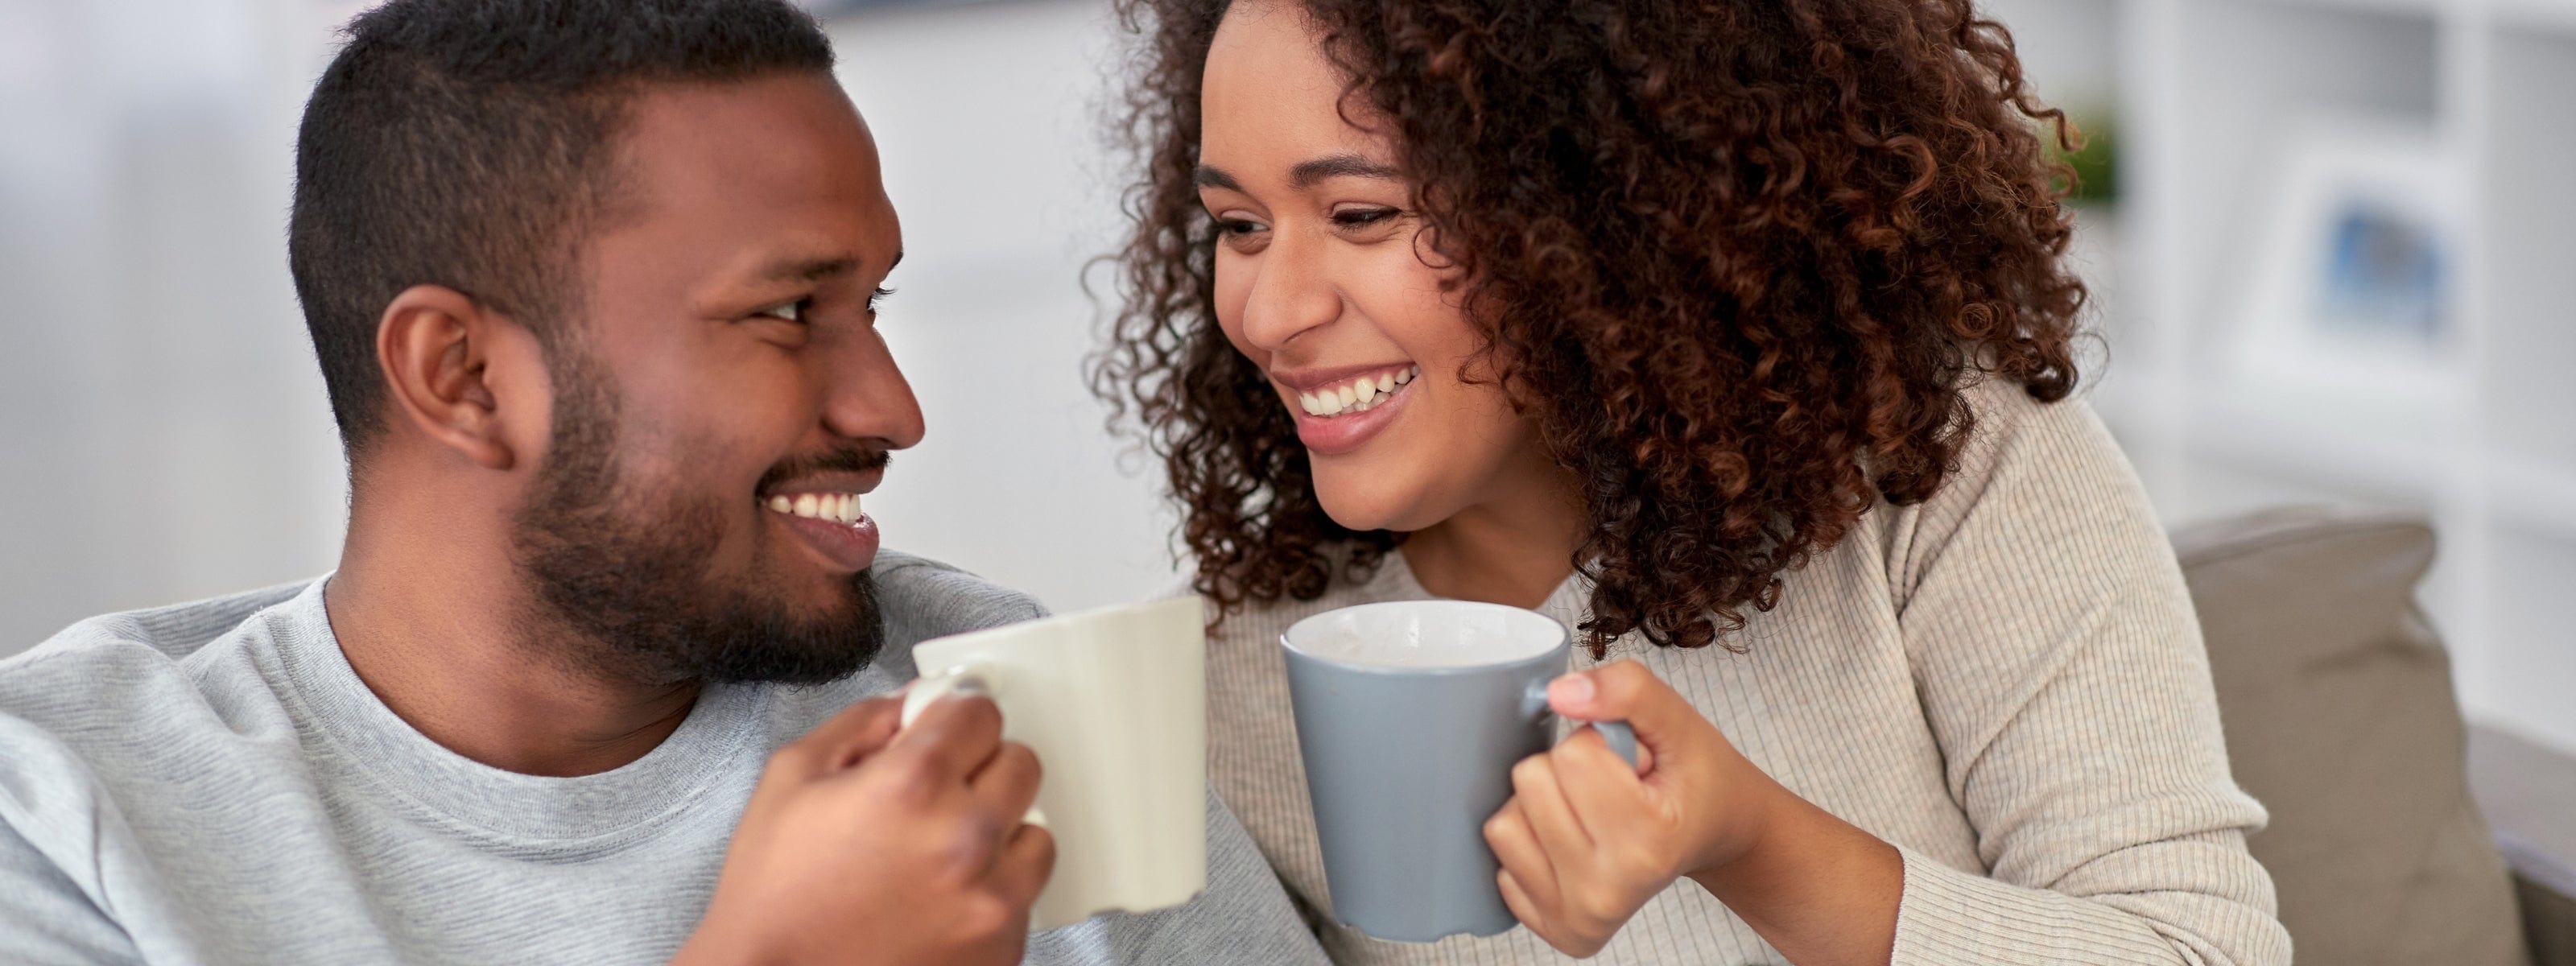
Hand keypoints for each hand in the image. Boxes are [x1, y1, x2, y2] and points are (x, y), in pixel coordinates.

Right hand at [673, 693, 1053, 965]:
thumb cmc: (772, 898)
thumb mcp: (793, 779)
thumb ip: (863, 724)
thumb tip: (913, 704)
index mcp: (912, 785)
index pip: (981, 713)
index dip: (951, 719)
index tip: (940, 733)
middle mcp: (963, 839)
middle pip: (1021, 763)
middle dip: (978, 768)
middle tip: (933, 795)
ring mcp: (990, 899)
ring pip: (1035, 830)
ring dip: (997, 832)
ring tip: (937, 853)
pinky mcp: (1001, 947)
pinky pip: (1025, 894)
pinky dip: (992, 888)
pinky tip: (940, 895)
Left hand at [1481, 660, 1781, 957]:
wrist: (1713, 834)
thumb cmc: (1695, 779)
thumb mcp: (1677, 720)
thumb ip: (1626, 689)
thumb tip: (1560, 693)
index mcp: (1647, 842)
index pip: (1571, 755)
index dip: (1597, 744)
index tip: (1631, 766)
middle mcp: (1609, 892)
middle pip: (1530, 784)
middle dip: (1566, 771)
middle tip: (1612, 788)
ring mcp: (1579, 918)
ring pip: (1504, 824)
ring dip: (1542, 805)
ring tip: (1592, 813)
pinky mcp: (1555, 930)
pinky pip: (1501, 859)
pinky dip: (1532, 841)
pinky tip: (1576, 843)